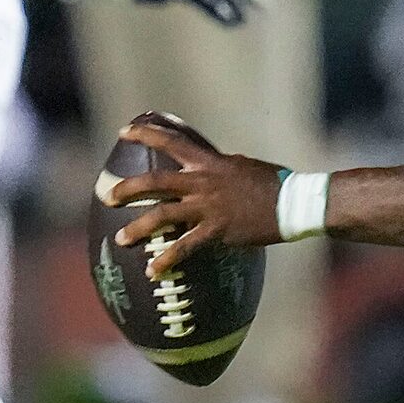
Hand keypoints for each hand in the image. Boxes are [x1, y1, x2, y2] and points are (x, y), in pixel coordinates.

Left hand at [101, 120, 289, 277]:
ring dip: (137, 228)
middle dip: (127, 189)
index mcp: (209, 162)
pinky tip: (153, 271)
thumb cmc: (274, 183)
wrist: (294, 203)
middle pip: (154, 182)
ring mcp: (208, 207)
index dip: (144, 134)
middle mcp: (203, 182)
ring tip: (121, 239)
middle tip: (108, 197)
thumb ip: (220, 167)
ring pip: (162, 215)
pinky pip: (185, 247)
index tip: (124, 132)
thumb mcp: (242, 165)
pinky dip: (166, 259)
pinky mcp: (217, 231)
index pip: (172, 141)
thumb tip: (209, 167)